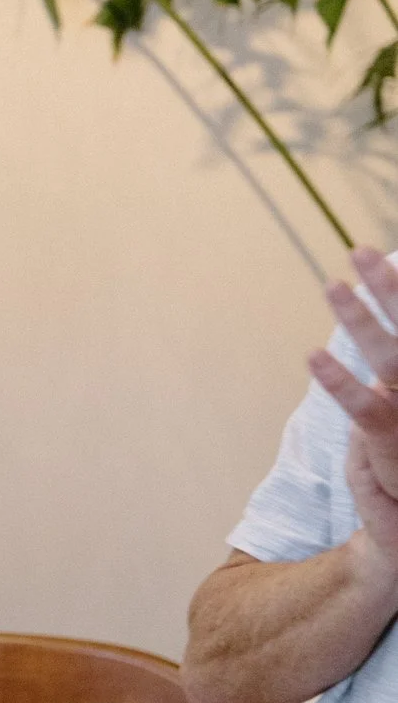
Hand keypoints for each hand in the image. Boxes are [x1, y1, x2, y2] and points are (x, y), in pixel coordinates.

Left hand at [313, 249, 397, 568]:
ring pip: (393, 361)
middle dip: (392, 290)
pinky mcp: (396, 451)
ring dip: (362, 322)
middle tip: (361, 250)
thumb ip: (381, 388)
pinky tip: (313, 356)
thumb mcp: (388, 423)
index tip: (382, 256)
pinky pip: (368, 412)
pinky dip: (340, 385)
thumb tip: (372, 358)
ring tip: (333, 285)